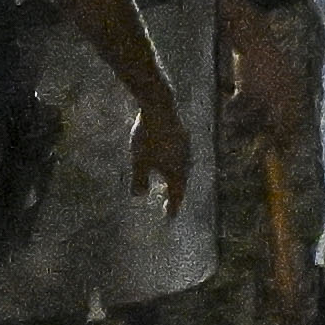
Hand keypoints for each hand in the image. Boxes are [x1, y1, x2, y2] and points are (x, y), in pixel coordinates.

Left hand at [126, 91, 194, 210]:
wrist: (160, 108)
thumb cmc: (148, 138)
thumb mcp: (139, 162)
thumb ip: (139, 180)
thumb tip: (138, 196)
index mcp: (177, 172)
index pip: (177, 195)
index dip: (173, 207)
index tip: (171, 217)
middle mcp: (185, 161)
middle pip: (181, 181)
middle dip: (175, 192)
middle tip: (170, 202)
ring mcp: (186, 147)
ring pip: (181, 166)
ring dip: (175, 176)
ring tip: (169, 181)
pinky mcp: (182, 135)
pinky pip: (179, 154)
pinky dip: (174, 161)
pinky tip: (168, 158)